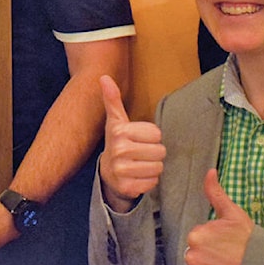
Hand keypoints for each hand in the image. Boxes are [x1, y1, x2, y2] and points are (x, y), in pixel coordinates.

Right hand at [97, 75, 165, 211]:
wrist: (108, 173)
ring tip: (140, 164)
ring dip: (152, 167)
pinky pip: (153, 182)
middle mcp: (119, 151)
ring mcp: (122, 171)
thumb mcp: (116, 121)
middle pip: (160, 151)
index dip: (151, 137)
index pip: (156, 133)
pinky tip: (138, 177)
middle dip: (154, 153)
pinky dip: (149, 181)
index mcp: (119, 132)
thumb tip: (104, 76)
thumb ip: (112, 99)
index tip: (138, 139)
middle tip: (141, 153)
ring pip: (158, 167)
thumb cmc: (118, 142)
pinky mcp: (128, 187)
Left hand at [185, 169, 253, 264]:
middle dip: (208, 256)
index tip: (225, 244)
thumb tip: (209, 172)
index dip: (212, 240)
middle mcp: (193, 256)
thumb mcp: (233, 214)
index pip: (198, 238)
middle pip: (196, 255)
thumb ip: (215, 193)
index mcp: (196, 235)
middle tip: (227, 257)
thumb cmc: (250, 242)